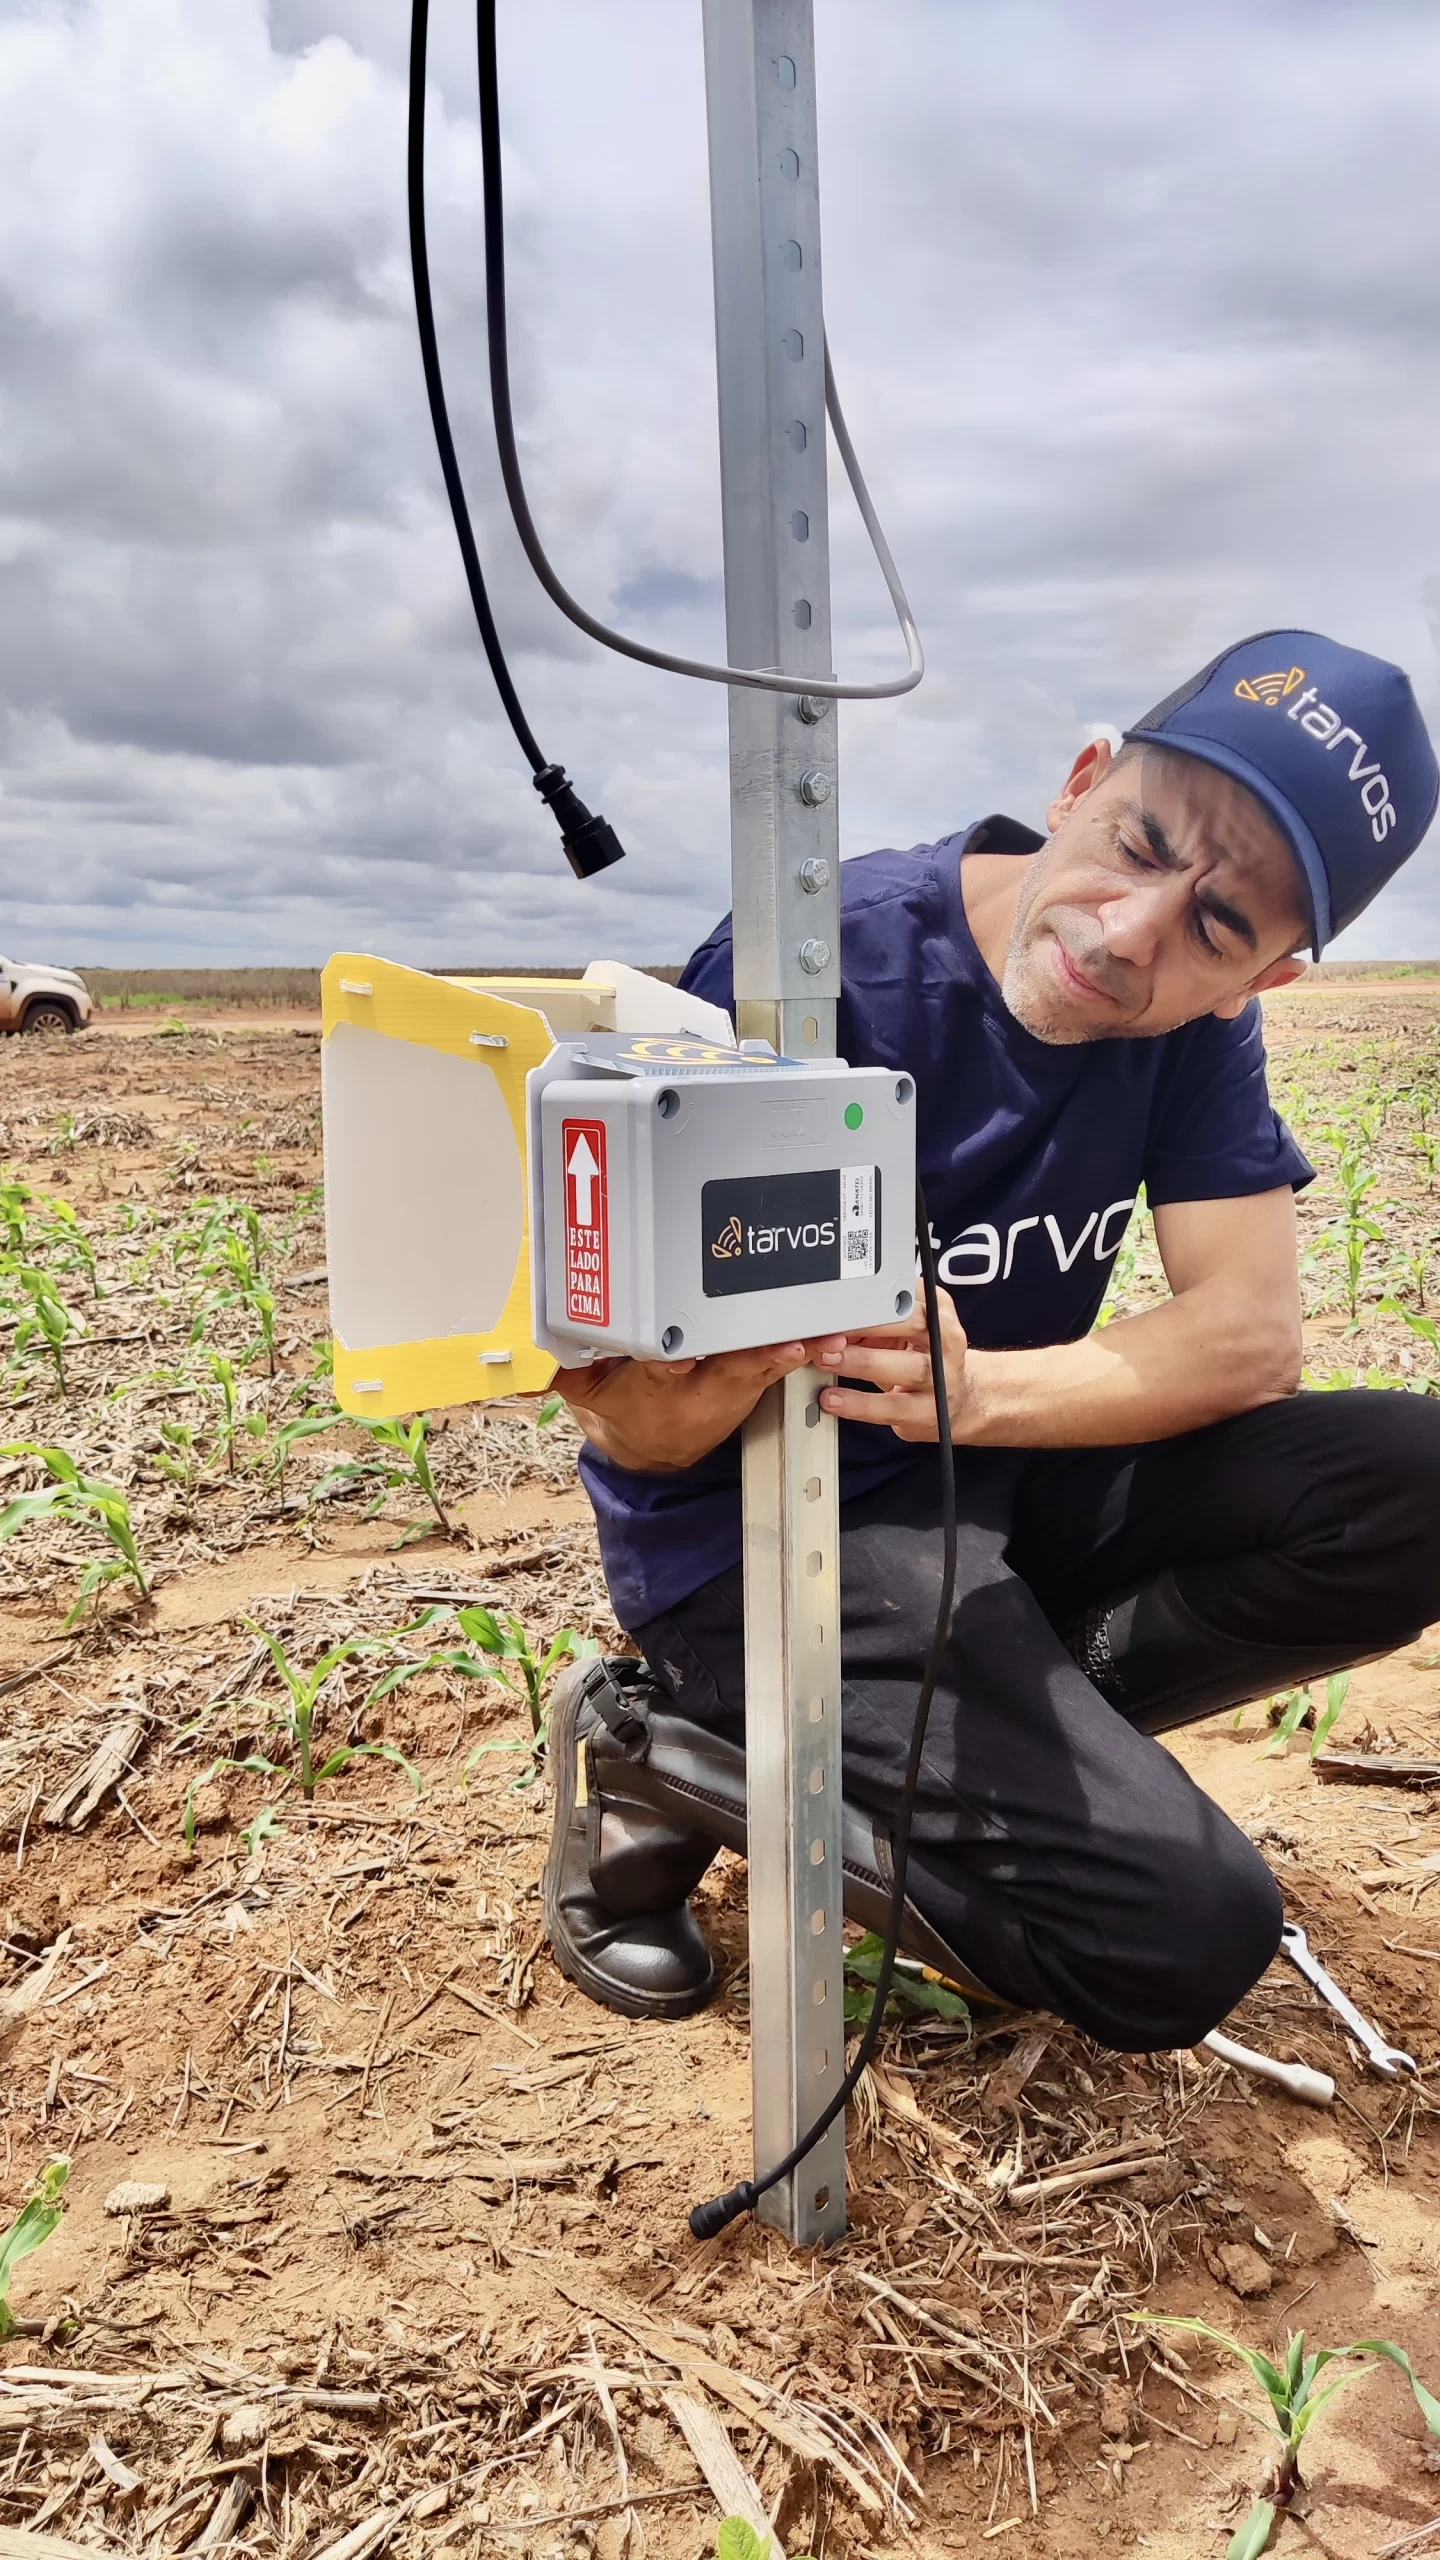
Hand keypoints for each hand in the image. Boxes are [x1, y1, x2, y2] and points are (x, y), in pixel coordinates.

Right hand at [554, 1333, 849, 1473]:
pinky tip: (837, 1337)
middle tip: (784, 1340)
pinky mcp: (757, 1378)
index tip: (681, 1356)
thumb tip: (519, 1371)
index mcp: (654, 1389)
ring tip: (825, 1338)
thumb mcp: (586, 1394)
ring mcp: (731, 1386)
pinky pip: (786, 1361)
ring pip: (766, 1364)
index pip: (659, 1372)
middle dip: (754, 1352)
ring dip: (797, 1351)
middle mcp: (698, 1389)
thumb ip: (560, 1374)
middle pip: (727, 1366)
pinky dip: (812, 1349)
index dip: (670, 1363)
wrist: (655, 1447)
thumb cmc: (623, 1404)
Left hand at [814, 1286, 968, 1441]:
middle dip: (865, 1324)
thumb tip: (824, 1320)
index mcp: (936, 1309)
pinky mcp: (931, 1411)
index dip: (869, 1295)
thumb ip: (868, 1321)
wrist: (956, 1399)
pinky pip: (894, 1407)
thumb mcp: (900, 1330)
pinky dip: (860, 1404)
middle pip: (911, 1323)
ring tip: (826, 1360)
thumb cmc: (917, 1356)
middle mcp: (946, 1338)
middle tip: (828, 1330)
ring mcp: (943, 1376)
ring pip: (908, 1366)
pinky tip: (833, 1399)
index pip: (905, 1292)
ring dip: (862, 1362)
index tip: (837, 1299)